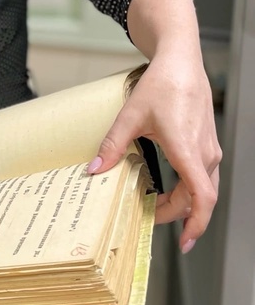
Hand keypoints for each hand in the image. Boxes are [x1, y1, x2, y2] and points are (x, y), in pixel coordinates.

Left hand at [87, 53, 220, 252]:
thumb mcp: (130, 116)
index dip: (195, 224)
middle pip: (197, 198)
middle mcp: (204, 152)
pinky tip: (168, 186)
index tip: (184, 242)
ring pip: (202, 188)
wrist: (181, 62)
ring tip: (155, 205)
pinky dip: (187, 188)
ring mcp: (209, 148)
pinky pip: (202, 175)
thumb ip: (112, 146)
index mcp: (186, 148)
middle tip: (148, 217)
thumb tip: (94, 170)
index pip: (201, 197)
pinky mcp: (208, 143)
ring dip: (181, 201)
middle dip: (175, 214)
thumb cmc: (161, 84)